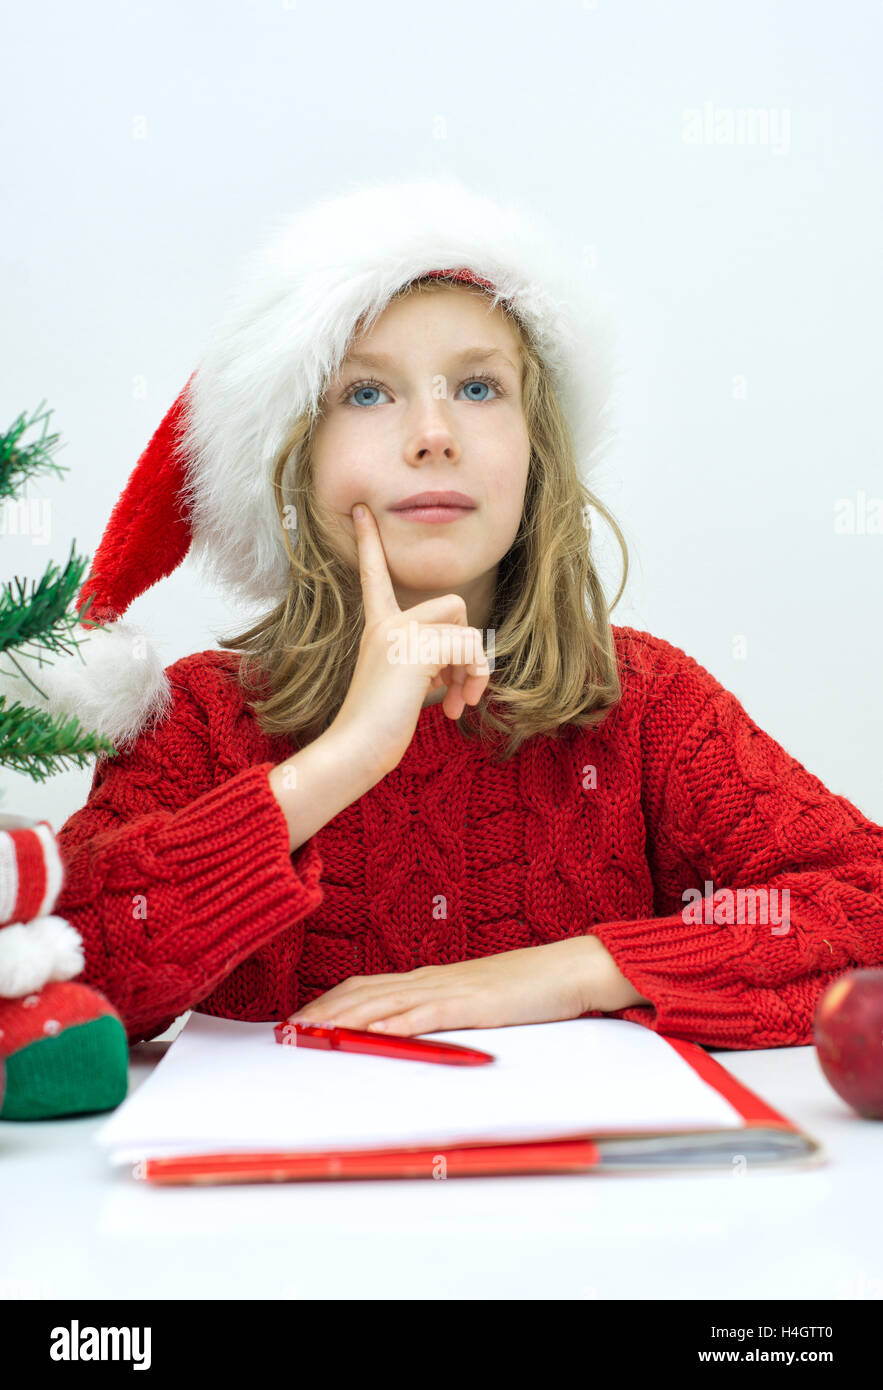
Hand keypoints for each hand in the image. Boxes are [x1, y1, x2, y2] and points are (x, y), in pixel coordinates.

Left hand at [286, 936, 640, 1035]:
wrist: (567, 970)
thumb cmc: (524, 988)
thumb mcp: (471, 1000)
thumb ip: (438, 1012)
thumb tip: (404, 1031)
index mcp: (428, 978)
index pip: (364, 986)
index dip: (328, 1002)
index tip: (298, 1020)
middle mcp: (430, 978)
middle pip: (363, 992)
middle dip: (323, 1011)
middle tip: (288, 1031)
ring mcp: (450, 988)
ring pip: (386, 1001)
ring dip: (348, 1018)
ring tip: (316, 1033)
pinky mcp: (473, 1002)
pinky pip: (428, 1013)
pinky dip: (399, 1023)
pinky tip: (377, 1033)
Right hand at [328, 503, 491, 779]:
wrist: (354, 750)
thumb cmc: (380, 728)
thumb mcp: (408, 685)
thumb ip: (431, 661)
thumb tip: (472, 664)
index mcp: (378, 628)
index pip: (374, 576)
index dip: (370, 543)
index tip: (360, 510)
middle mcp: (385, 624)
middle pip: (453, 604)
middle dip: (466, 644)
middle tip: (457, 684)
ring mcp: (397, 634)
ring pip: (465, 625)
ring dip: (474, 666)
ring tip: (458, 699)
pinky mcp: (413, 650)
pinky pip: (468, 648)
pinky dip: (474, 677)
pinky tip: (454, 707)